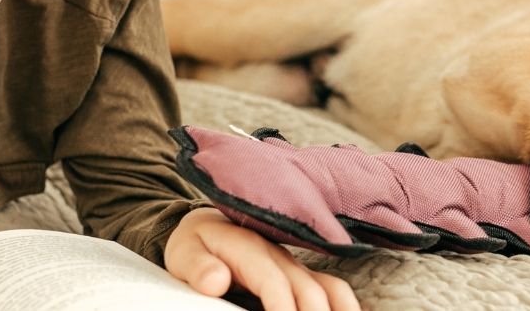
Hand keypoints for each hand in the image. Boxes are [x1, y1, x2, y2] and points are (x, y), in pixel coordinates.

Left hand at [165, 208, 358, 310]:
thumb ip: (197, 267)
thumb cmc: (195, 245)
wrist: (208, 226)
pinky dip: (345, 304)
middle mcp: (280, 256)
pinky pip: (333, 287)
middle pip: (309, 291)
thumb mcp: (184, 254)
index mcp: (250, 249)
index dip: (283, 309)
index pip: (273, 282)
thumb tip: (215, 282)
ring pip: (329, 288)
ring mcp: (295, 265)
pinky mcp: (302, 274)